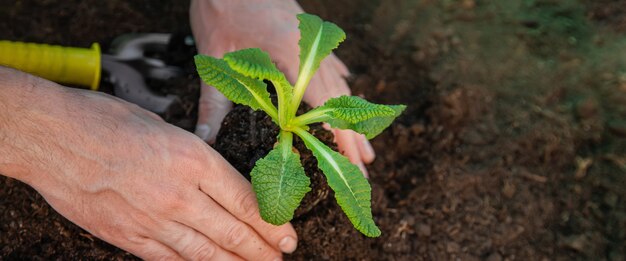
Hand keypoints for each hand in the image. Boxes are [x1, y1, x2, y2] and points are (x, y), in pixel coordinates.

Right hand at [0, 69, 296, 259]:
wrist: (52, 138)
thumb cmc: (107, 120)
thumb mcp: (165, 127)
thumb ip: (195, 158)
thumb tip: (217, 180)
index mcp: (195, 160)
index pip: (247, 202)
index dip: (273, 225)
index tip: (288, 237)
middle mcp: (181, 195)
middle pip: (233, 231)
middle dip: (263, 249)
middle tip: (282, 258)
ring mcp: (154, 220)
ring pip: (206, 252)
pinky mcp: (129, 237)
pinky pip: (170, 258)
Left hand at [189, 0, 375, 174]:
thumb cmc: (222, 7)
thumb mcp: (216, 58)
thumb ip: (214, 101)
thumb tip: (205, 137)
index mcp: (293, 58)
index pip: (325, 107)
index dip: (340, 137)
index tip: (351, 161)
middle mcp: (312, 50)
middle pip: (341, 101)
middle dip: (354, 137)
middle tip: (365, 167)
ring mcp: (314, 42)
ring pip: (340, 86)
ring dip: (353, 116)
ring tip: (364, 145)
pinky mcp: (308, 35)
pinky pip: (332, 66)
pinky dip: (341, 88)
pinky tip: (349, 94)